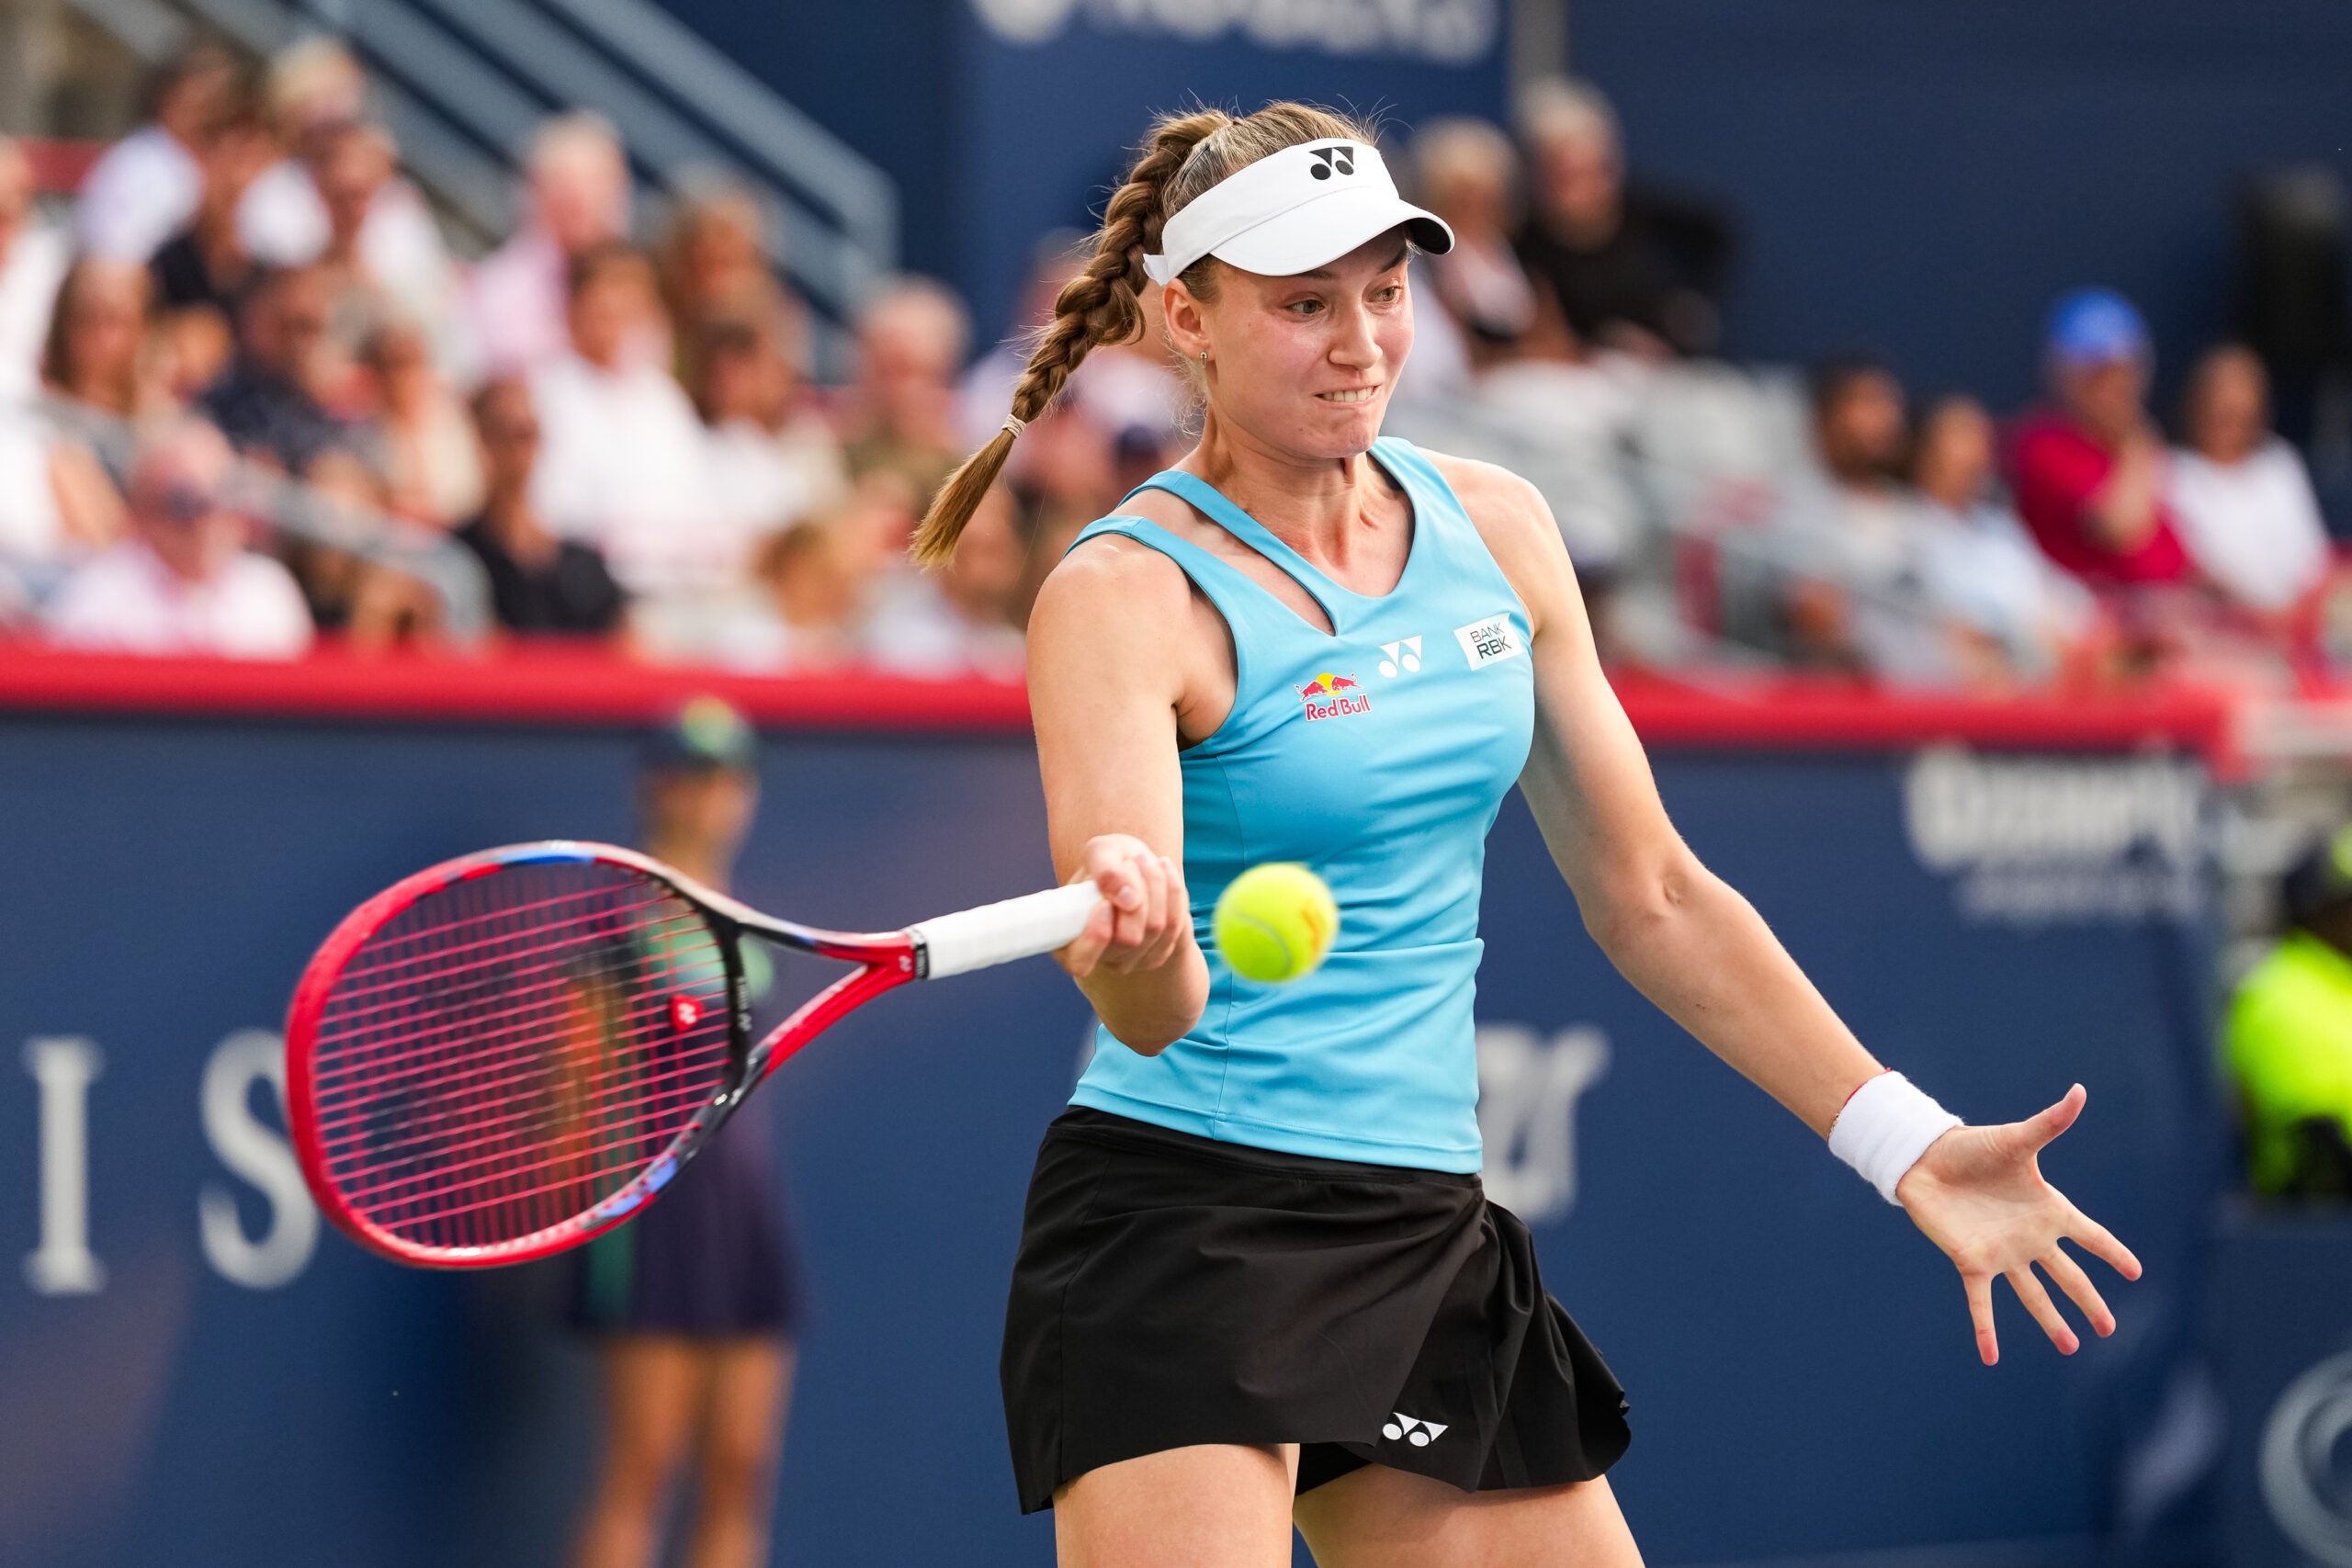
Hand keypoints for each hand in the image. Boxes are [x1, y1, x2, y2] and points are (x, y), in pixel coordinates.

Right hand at [1055, 834, 1187, 979]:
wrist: (1136, 868)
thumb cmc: (1109, 862)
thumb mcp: (1100, 853)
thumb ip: (1106, 872)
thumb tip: (1128, 899)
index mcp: (1069, 940)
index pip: (1079, 961)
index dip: (1095, 935)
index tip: (1104, 903)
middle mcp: (1099, 958)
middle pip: (1128, 938)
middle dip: (1137, 891)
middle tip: (1132, 861)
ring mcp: (1130, 961)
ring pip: (1156, 928)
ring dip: (1157, 885)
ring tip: (1147, 861)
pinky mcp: (1157, 954)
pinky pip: (1176, 925)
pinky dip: (1174, 893)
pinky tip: (1164, 874)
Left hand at [1895, 1083, 2142, 1365]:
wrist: (1925, 1158)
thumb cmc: (1972, 1147)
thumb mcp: (2018, 1139)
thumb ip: (2051, 1122)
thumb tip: (2079, 1091)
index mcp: (2047, 1209)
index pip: (2090, 1235)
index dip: (2112, 1253)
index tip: (2137, 1272)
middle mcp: (2029, 1237)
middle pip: (2068, 1275)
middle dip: (2089, 1301)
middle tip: (2109, 1329)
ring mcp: (2002, 1253)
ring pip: (2033, 1295)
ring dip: (2051, 1321)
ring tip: (2071, 1347)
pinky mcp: (1972, 1261)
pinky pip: (1982, 1303)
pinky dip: (1986, 1329)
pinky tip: (1990, 1357)